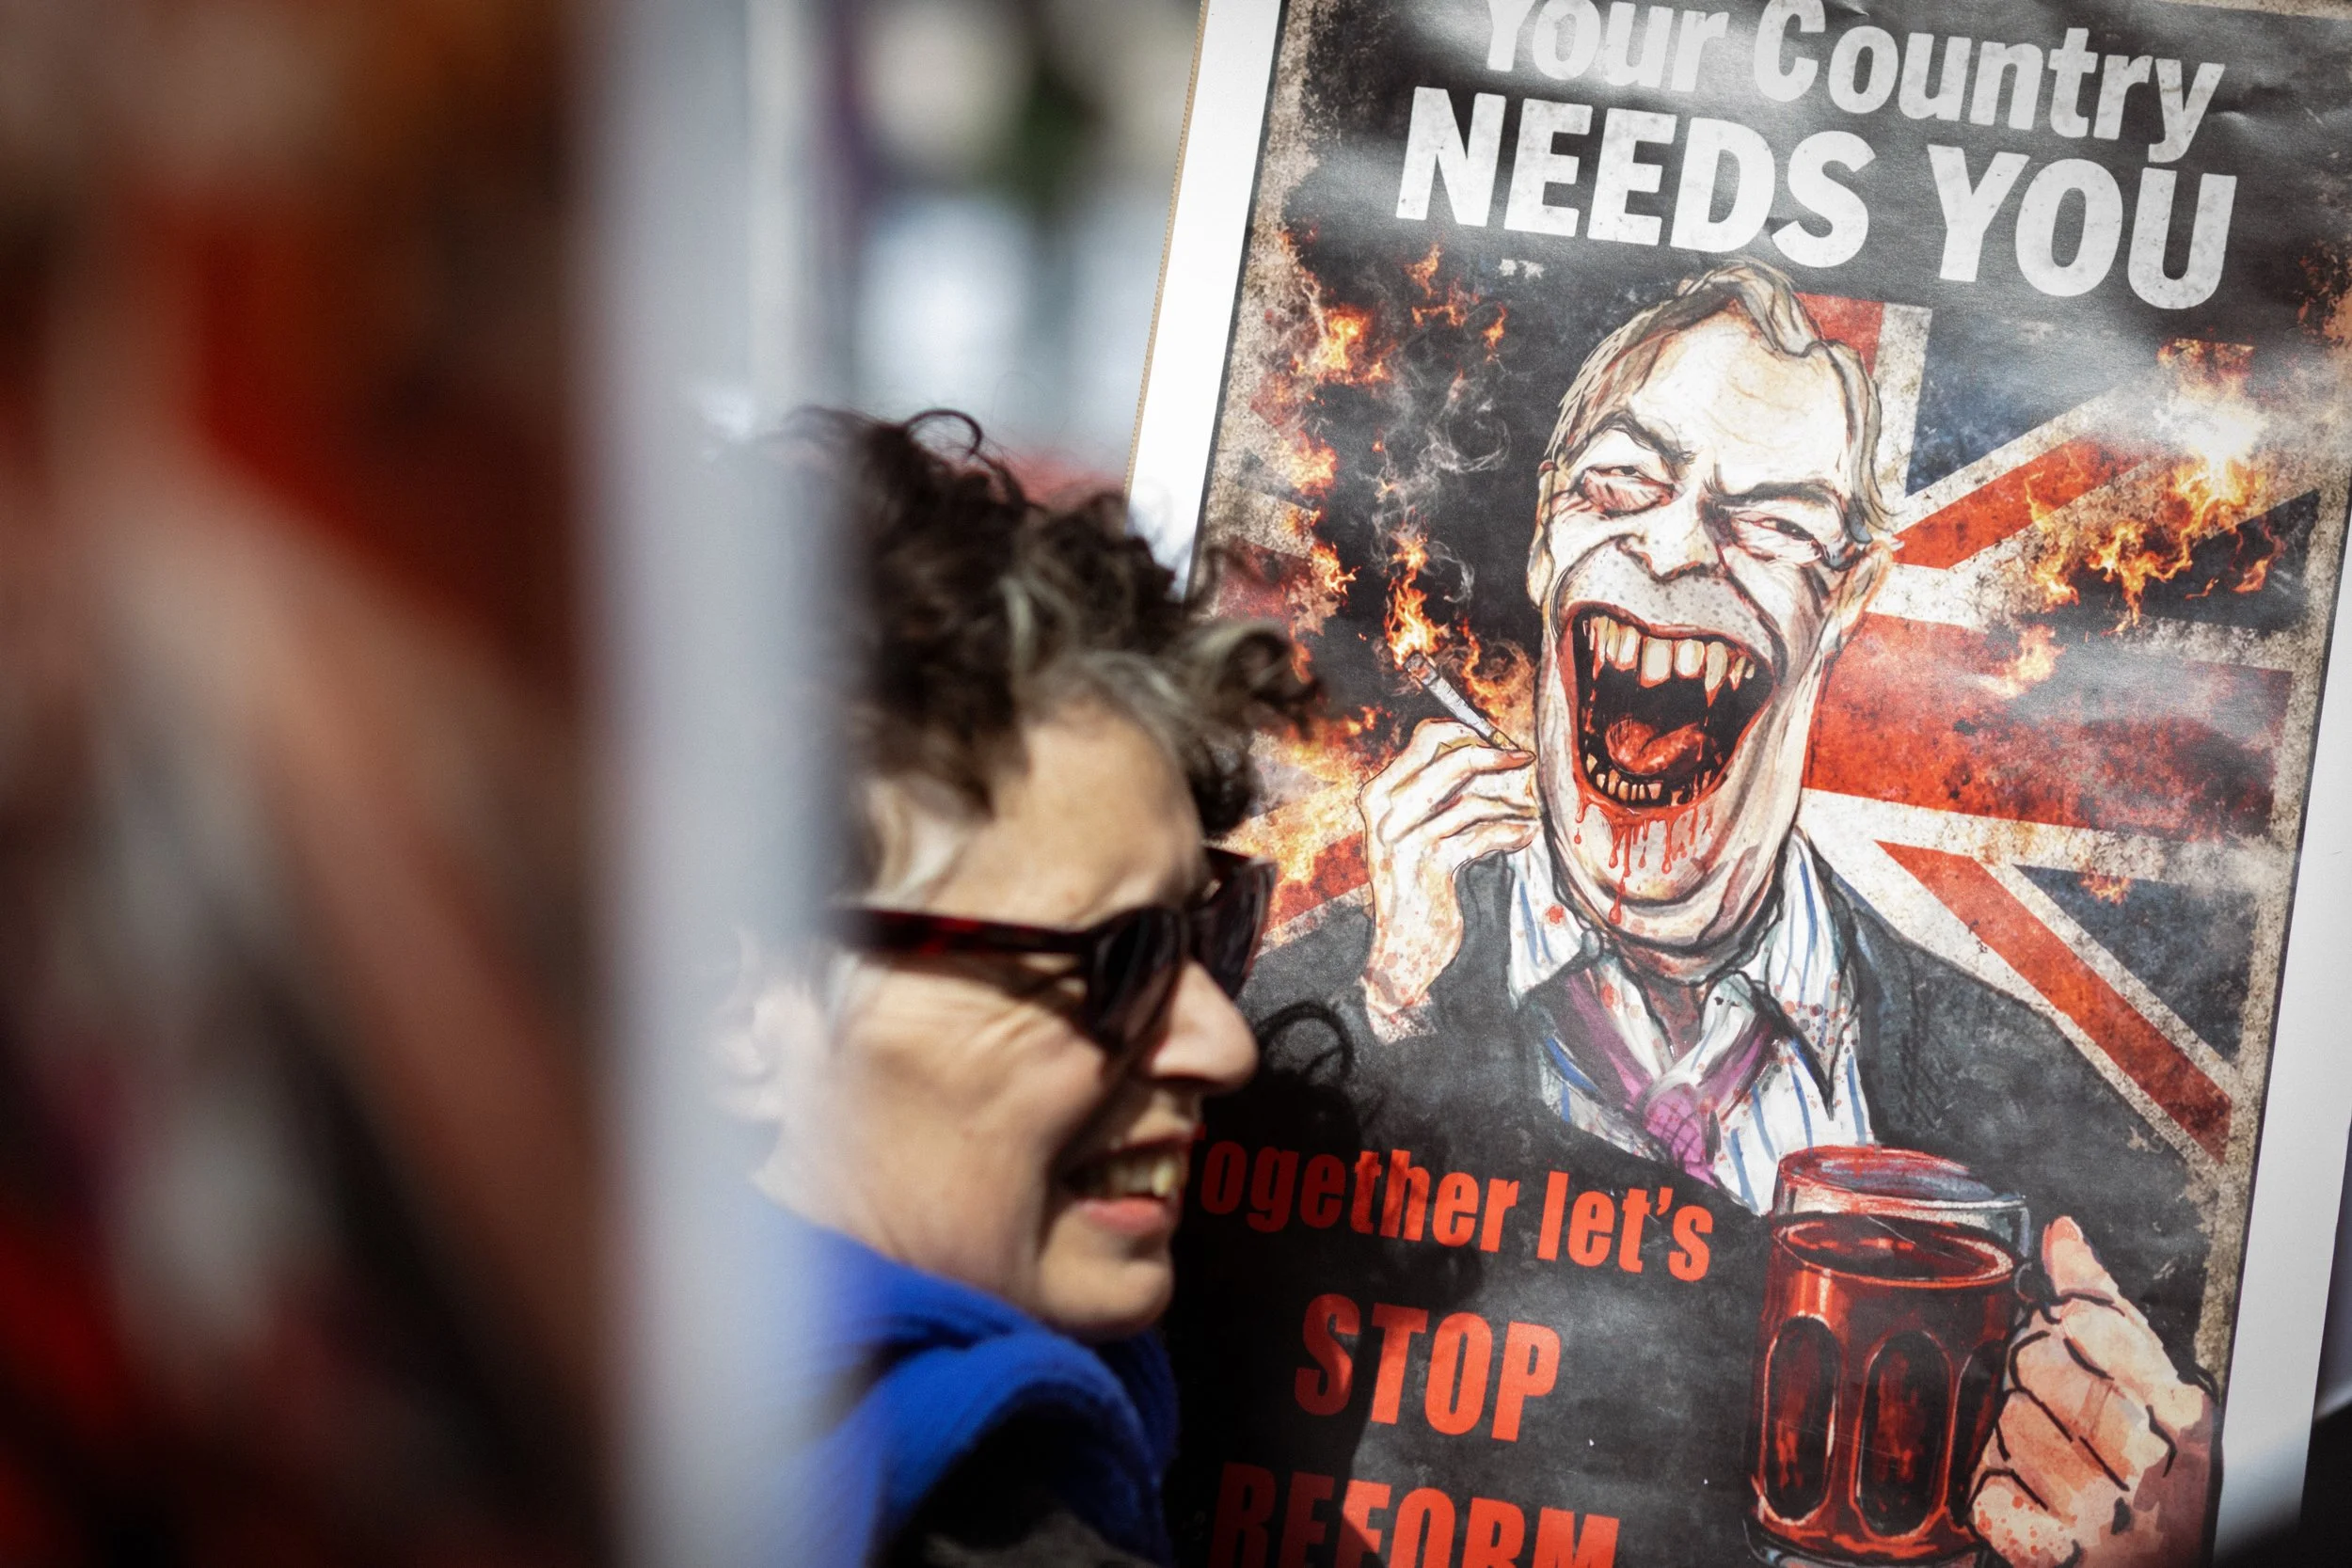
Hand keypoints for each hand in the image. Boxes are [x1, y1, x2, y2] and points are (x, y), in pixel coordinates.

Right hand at [1356, 719, 1537, 1034]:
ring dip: (1507, 806)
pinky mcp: (1429, 866)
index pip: (1424, 740)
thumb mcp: (1410, 831)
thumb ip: (1431, 792)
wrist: (1401, 949)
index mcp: (1377, 795)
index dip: (1466, 733)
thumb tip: (1481, 749)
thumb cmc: (1414, 885)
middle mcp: (1384, 813)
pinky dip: (1509, 833)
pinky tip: (1523, 836)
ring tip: (1527, 814)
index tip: (1496, 740)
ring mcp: (1405, 839)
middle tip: (1522, 757)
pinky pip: (1481, 836)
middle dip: (1495, 755)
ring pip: (1469, 801)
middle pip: (1451, 760)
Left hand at [1971, 1217, 2213, 1567]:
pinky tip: (2033, 1501)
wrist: (2158, 1565)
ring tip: (2054, 1460)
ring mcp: (2095, 1507)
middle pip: (2035, 1365)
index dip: (2062, 1326)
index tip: (2071, 1341)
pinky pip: (1986, 1491)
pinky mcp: (2049, 1550)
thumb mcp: (2156, 1387)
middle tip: (2062, 1412)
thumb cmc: (2158, 1476)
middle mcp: (2143, 1457)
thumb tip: (2063, 1235)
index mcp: (2178, 1409)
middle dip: (2033, 1380)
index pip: (2088, 1320)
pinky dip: (1996, 1495)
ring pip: (2004, 1423)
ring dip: (2012, 1437)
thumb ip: (2108, 1306)